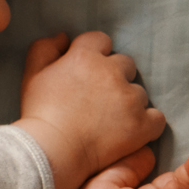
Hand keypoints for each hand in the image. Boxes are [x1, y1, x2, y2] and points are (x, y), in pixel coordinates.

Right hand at [15, 32, 166, 188]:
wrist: (51, 151)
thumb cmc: (39, 113)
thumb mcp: (31, 75)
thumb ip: (45, 48)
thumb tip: (64, 37)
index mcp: (84, 56)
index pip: (101, 40)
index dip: (94, 54)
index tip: (86, 71)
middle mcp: (111, 72)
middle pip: (125, 64)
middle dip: (114, 76)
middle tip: (97, 97)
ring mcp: (130, 98)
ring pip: (139, 92)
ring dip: (128, 101)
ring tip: (109, 119)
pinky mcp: (143, 124)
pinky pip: (157, 117)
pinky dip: (146, 123)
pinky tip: (130, 131)